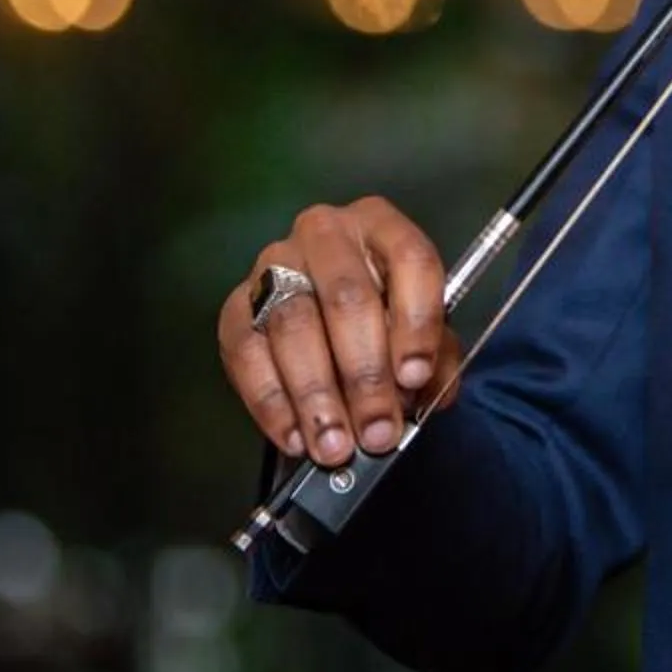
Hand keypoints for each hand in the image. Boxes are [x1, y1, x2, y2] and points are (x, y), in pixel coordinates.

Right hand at [218, 196, 461, 467]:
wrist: (322, 310)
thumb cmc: (385, 315)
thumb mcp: (422, 329)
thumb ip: (435, 358)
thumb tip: (429, 394)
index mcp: (381, 225)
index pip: (410, 260)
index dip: (417, 322)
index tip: (415, 378)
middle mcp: (325, 232)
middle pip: (346, 297)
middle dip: (364, 375)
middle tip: (377, 432)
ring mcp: (274, 264)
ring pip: (293, 326)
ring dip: (315, 395)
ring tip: (335, 446)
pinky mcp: (236, 304)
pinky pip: (246, 353)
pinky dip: (271, 402)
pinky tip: (294, 437)